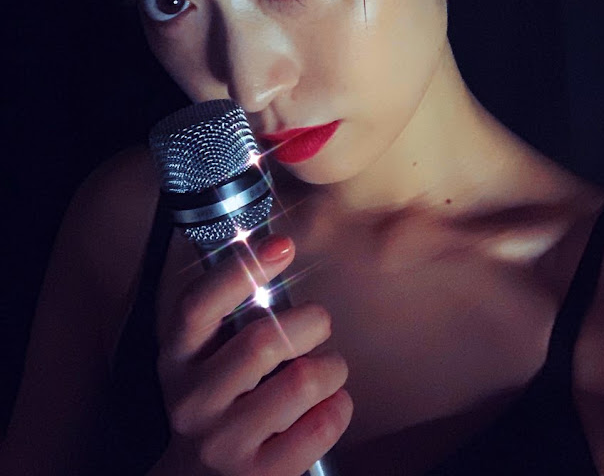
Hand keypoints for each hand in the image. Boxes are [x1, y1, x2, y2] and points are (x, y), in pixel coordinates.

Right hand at [156, 235, 351, 475]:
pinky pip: (321, 426)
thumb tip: (277, 246)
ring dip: (332, 366)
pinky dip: (339, 406)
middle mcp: (191, 400)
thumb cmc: (221, 395)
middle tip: (319, 325)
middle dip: (313, 321)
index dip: (242, 269)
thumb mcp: (208, 352)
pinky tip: (329, 404)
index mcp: (178, 356)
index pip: (199, 305)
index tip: (283, 244)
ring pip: (302, 380)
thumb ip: (235, 309)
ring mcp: (221, 443)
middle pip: (265, 339)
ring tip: (327, 370)